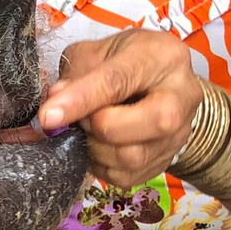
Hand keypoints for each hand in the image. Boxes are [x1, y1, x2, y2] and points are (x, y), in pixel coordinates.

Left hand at [37, 30, 202, 187]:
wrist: (157, 84)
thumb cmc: (125, 62)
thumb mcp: (97, 52)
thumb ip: (76, 74)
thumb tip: (55, 102)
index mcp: (162, 57)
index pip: (120, 81)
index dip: (80, 100)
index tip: (48, 116)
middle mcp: (182, 95)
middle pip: (152, 122)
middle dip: (102, 126)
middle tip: (81, 119)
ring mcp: (180, 132)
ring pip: (135, 156)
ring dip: (97, 148)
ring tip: (88, 130)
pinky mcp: (167, 160)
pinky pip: (128, 176)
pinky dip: (102, 165)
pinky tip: (98, 145)